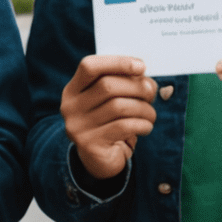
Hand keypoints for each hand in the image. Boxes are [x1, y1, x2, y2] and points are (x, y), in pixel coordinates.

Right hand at [61, 55, 157, 180]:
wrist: (99, 159)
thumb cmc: (109, 122)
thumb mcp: (108, 101)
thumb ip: (121, 85)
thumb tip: (145, 80)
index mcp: (72, 90)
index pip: (89, 66)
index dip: (117, 62)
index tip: (141, 66)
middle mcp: (70, 106)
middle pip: (107, 86)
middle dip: (137, 87)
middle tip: (151, 93)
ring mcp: (78, 126)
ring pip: (119, 107)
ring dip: (144, 108)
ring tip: (150, 114)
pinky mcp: (90, 144)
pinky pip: (124, 127)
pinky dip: (142, 124)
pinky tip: (146, 127)